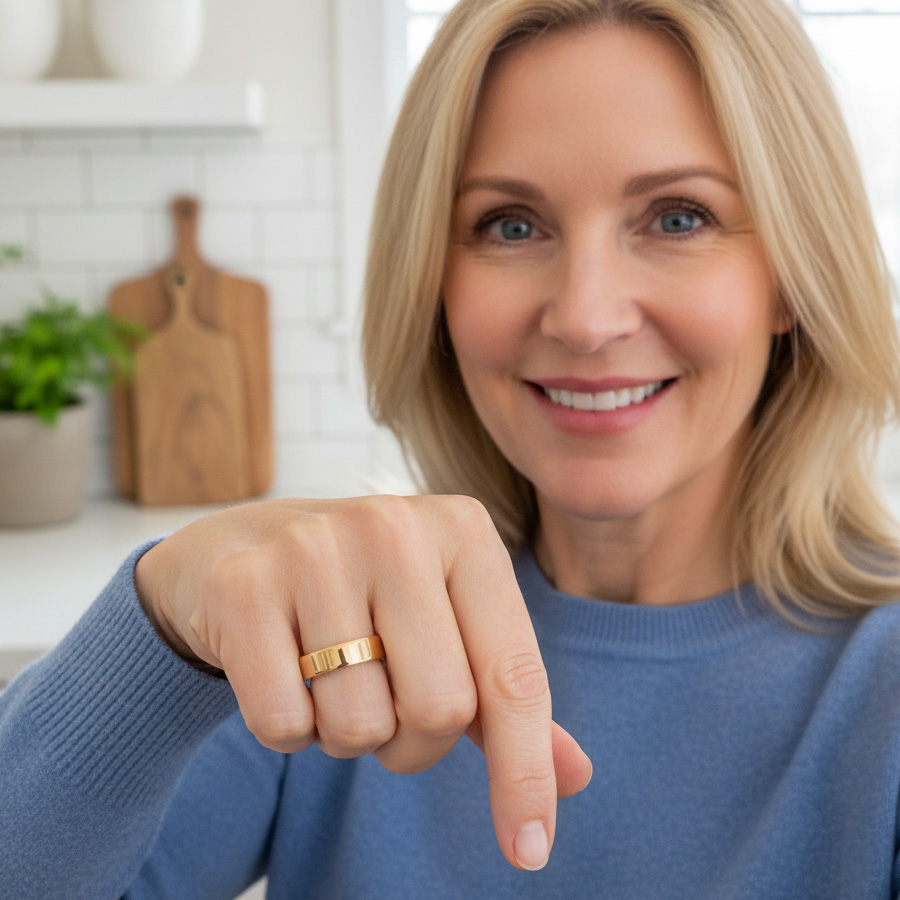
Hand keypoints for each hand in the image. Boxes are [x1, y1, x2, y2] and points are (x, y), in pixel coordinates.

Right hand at [134, 495, 591, 869]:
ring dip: (349, 734)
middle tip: (386, 705)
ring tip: (329, 677)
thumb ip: (504, 695)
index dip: (524, 771)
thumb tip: (574, 777)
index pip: (514, 675)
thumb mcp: (446, 621)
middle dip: (415, 742)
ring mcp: (314, 549)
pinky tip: (281, 671)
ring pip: (360, 725)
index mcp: (462, 529)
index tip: (529, 850)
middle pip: (440, 709)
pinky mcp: (245, 585)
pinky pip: (283, 723)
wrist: (245, 546)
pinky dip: (290, 729)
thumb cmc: (364, 593)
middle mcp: (395, 527)